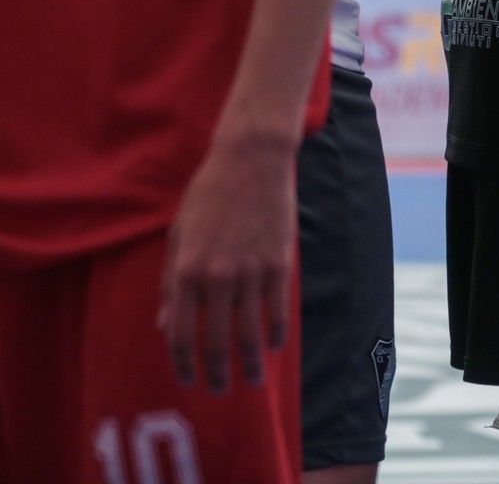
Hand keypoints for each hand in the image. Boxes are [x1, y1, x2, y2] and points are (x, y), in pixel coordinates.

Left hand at [158, 135, 297, 391]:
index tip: (188, 380)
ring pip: (251, 332)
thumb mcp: (178, 236)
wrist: (251, 161)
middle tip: (221, 390)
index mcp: (186, 271)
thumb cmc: (208, 195)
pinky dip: (277, 332)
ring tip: (252, 380)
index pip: (181, 334)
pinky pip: (278, 308)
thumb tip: (166, 325)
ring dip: (252, 363)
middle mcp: (217, 277)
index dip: (183, 364)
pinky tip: (276, 346)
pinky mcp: (279, 263)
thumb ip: (171, 284)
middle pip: (216, 341)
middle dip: (217, 372)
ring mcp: (251, 271)